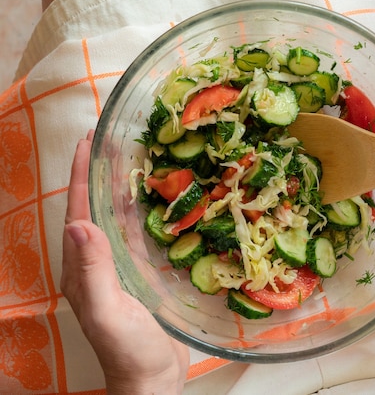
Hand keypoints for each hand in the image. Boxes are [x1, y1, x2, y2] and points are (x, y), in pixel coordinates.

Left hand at [62, 131, 188, 393]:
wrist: (153, 378)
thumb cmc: (129, 349)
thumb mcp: (108, 310)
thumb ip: (94, 269)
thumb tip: (79, 222)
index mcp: (83, 266)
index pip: (79, 210)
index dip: (82, 175)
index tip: (88, 141)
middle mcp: (97, 261)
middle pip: (96, 206)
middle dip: (100, 173)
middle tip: (113, 141)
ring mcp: (119, 267)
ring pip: (117, 217)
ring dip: (122, 188)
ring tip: (135, 159)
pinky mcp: (140, 274)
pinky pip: (138, 234)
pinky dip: (143, 212)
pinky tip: (157, 200)